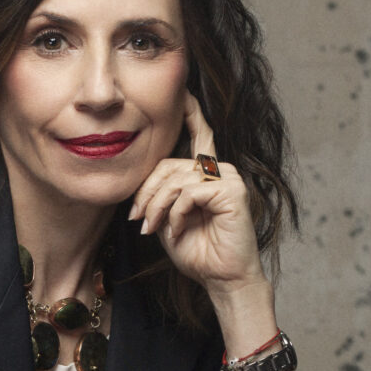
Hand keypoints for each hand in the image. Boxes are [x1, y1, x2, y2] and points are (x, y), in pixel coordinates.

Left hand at [127, 95, 267, 295]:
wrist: (221, 278)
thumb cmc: (196, 251)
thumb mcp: (168, 217)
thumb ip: (160, 193)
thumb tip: (140, 178)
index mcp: (206, 173)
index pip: (200, 135)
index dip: (192, 113)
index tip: (184, 92)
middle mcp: (220, 170)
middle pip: (169, 164)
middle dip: (147, 192)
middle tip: (138, 219)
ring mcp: (229, 178)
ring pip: (176, 178)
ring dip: (157, 206)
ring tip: (152, 229)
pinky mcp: (233, 191)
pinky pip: (189, 192)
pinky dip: (176, 214)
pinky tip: (176, 231)